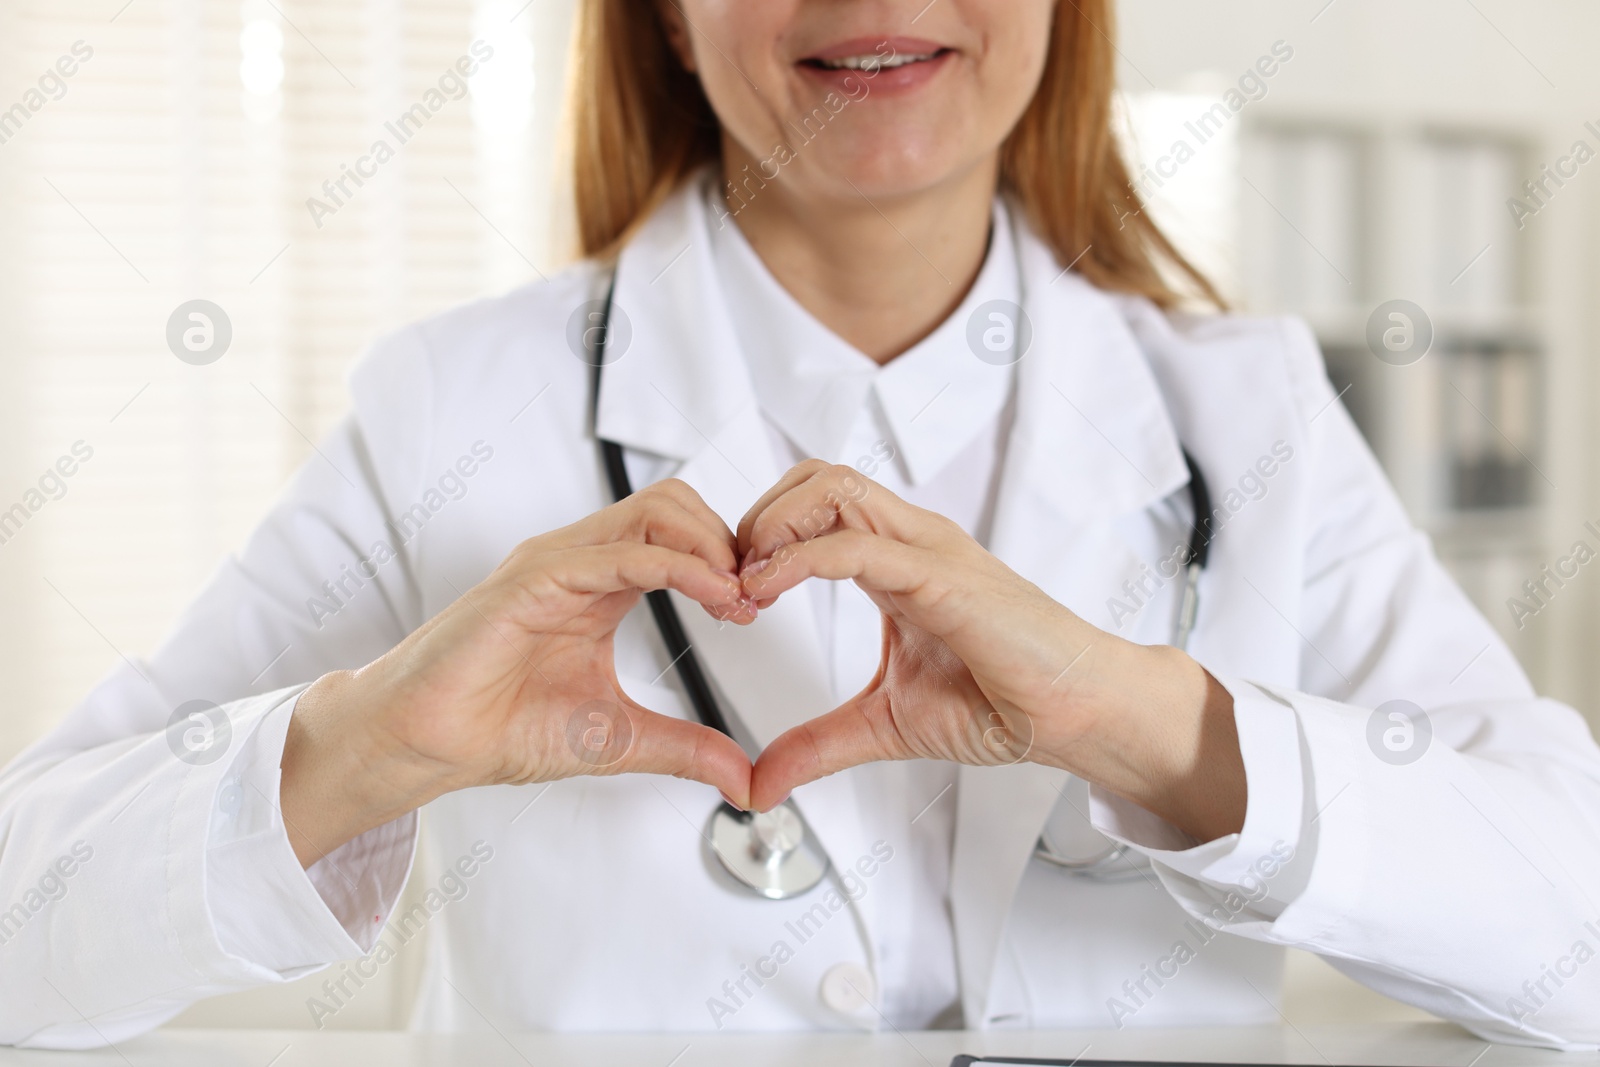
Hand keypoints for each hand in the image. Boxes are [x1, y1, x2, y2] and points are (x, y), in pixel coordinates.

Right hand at [281, 480, 757, 866]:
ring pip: (656, 512)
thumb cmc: (500, 728)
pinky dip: (679, 568)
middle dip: (728, 542)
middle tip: (757, 598)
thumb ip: (684, 747)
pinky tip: (715, 599)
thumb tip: (745, 779)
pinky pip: (620, 554)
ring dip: (712, 548)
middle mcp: (580, 560)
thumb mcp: (617, 737)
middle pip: (676, 504)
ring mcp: (556, 563)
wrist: (427, 744)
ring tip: (740, 599)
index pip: (680, 534)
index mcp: (600, 583)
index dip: (729, 560)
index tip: (759, 608)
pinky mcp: (533, 579)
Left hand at [735, 461, 1245, 841]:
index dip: (759, 536)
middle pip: (815, 476)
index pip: (814, 505)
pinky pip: (858, 544)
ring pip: (832, 487)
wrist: (1076, 715)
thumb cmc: (1003, 702)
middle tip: (729, 582)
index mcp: (895, 560)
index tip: (730, 596)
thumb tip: (758, 783)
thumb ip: (817, 745)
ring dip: (772, 526)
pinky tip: (769, 589)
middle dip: (756, 518)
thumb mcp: (883, 725)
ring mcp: (928, 550)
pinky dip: (801, 558)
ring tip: (747, 583)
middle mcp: (909, 540)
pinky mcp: (943, 576)